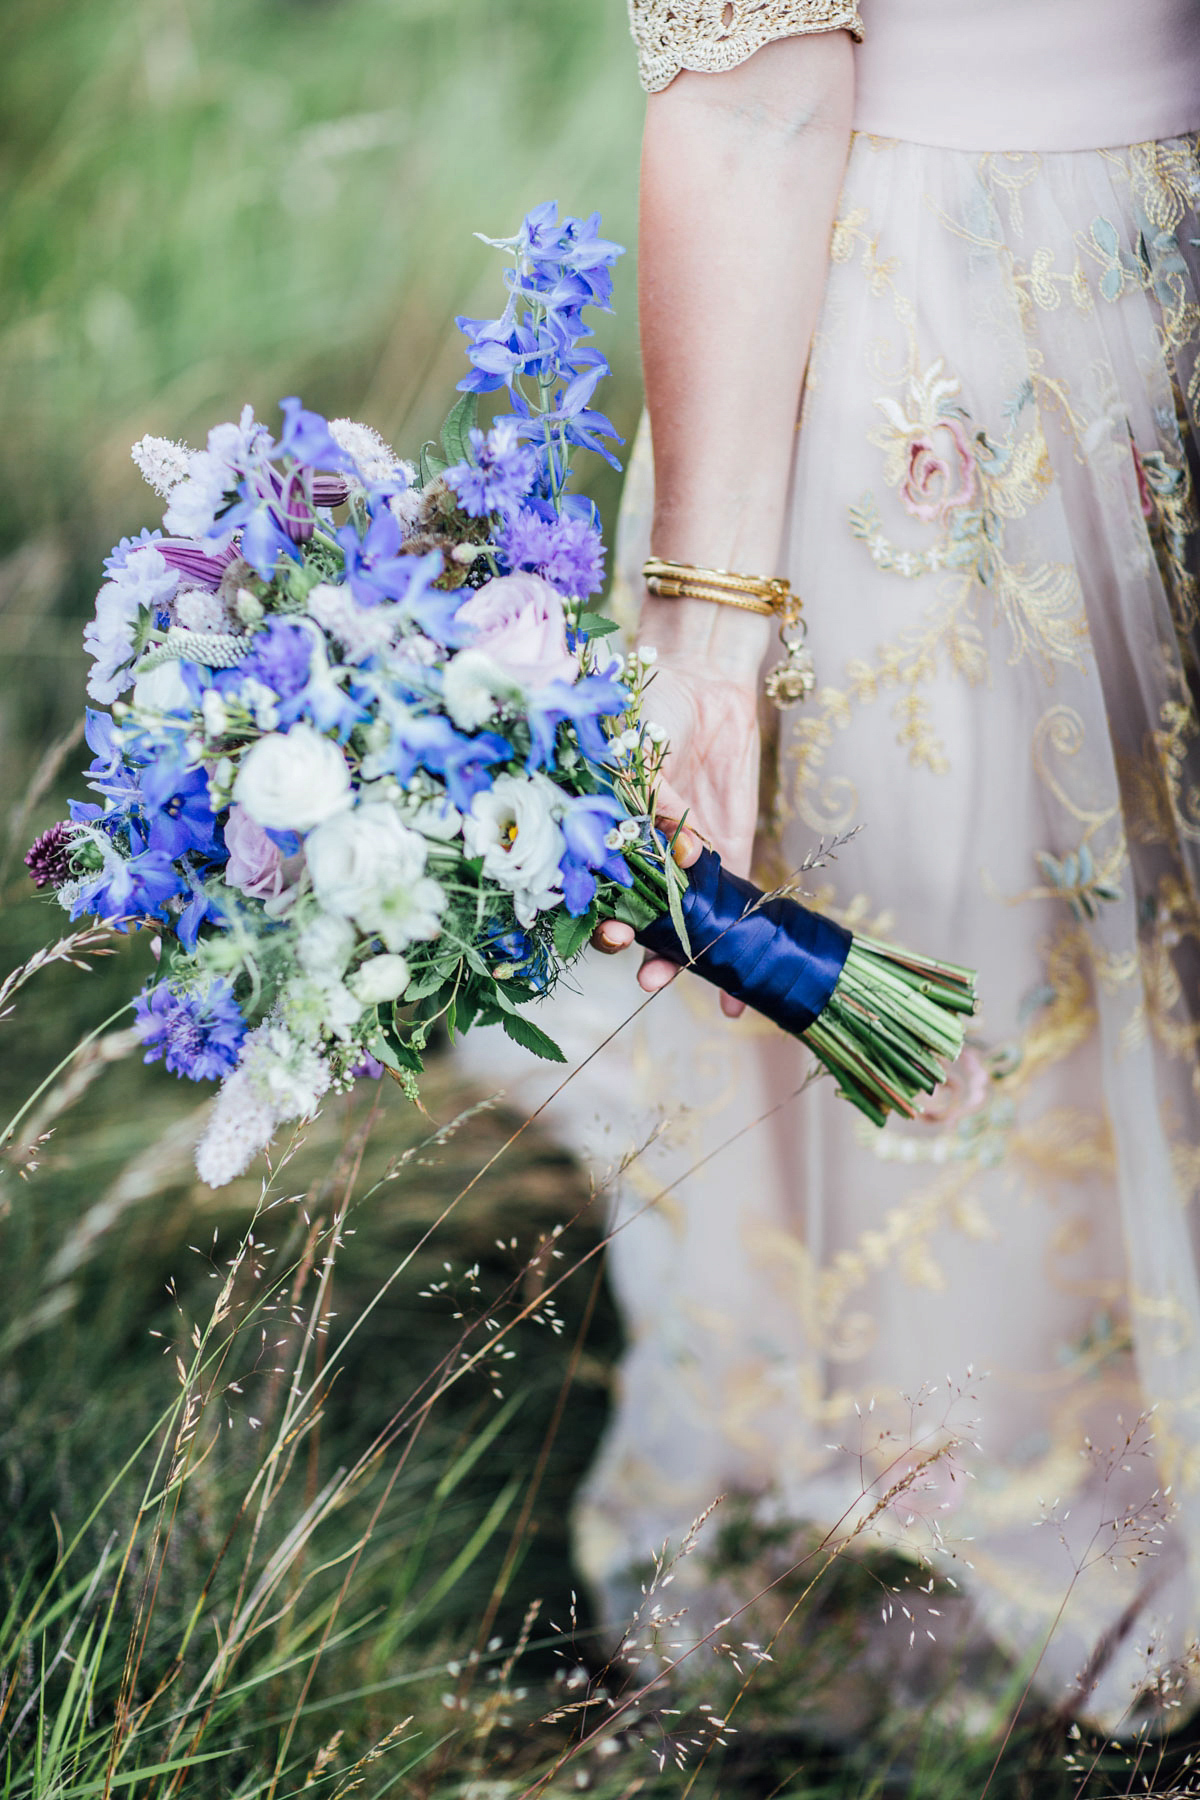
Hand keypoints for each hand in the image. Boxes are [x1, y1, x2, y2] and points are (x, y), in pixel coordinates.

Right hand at [593, 652, 761, 1016]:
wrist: (701, 680)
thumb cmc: (651, 708)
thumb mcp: (638, 751)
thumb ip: (654, 800)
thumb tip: (679, 844)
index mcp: (603, 833)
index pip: (593, 890)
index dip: (596, 919)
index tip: (606, 931)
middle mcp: (641, 855)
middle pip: (636, 916)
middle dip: (637, 947)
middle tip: (641, 967)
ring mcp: (685, 860)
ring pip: (681, 923)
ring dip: (678, 961)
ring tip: (669, 981)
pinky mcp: (728, 854)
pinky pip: (732, 908)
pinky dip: (734, 950)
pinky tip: (738, 997)